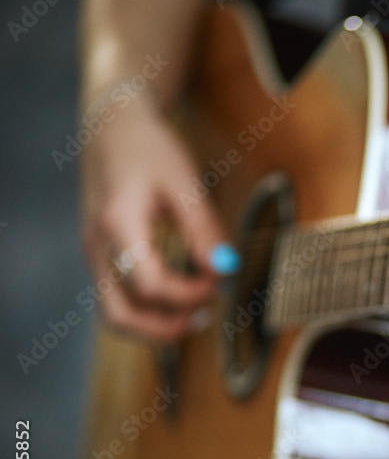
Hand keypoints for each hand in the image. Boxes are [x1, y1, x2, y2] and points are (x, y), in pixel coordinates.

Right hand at [80, 96, 231, 341]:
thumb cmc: (149, 149)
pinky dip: (145, 310)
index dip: (189, 294)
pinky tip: (177, 300)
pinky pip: (116, 298)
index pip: (151, 285)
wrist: (111, 128)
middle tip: (203, 317)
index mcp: (119, 225)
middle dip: (163, 329)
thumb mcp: (185, 183)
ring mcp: (94, 254)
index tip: (218, 282)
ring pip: (113, 314)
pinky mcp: (100, 256)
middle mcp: (98, 246)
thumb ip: (204, 230)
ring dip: (153, 326)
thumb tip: (225, 270)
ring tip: (193, 315)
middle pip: (119, 315)